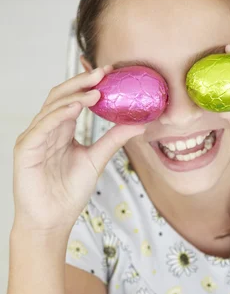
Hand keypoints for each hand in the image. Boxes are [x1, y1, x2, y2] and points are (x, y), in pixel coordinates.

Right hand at [13, 67, 145, 233]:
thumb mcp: (96, 161)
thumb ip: (114, 140)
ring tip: (96, 90)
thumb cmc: (68, 194)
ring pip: (52, 108)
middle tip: (104, 73)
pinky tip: (75, 108)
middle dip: (82, 83)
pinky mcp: (25, 150)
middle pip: (61, 97)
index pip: (73, 100)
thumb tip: (139, 122)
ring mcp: (34, 138)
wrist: (52, 221)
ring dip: (74, 97)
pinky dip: (58, 115)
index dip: (89, 85)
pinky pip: (42, 127)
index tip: (111, 74)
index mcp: (61, 131)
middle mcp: (46, 130)